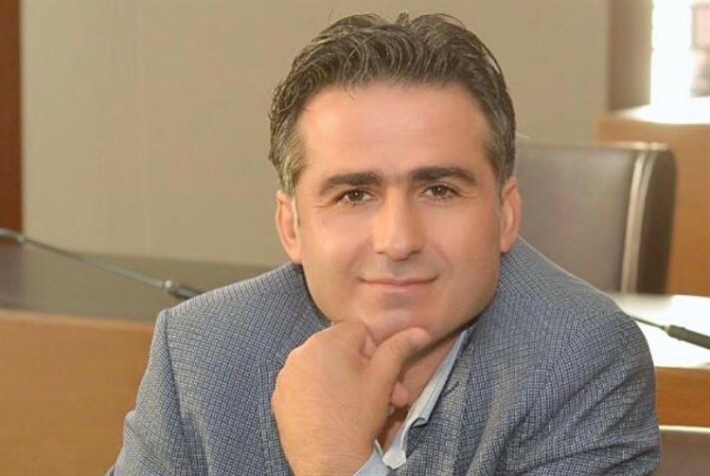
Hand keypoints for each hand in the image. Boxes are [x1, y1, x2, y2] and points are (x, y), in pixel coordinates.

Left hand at [271, 321, 430, 475]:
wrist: (329, 464)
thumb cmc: (357, 417)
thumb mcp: (383, 379)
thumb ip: (399, 349)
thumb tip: (420, 331)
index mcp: (326, 340)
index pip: (358, 332)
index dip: (376, 353)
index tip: (383, 378)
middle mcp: (301, 351)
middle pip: (340, 350)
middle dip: (363, 370)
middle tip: (382, 396)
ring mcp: (286, 375)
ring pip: (323, 367)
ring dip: (343, 381)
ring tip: (358, 407)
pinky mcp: (279, 396)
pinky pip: (305, 384)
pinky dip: (320, 393)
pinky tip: (332, 412)